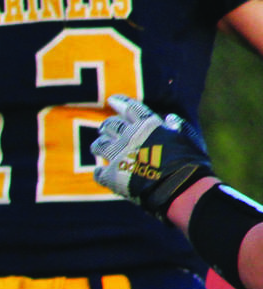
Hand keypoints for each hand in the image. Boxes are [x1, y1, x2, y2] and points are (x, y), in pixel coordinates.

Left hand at [93, 94, 216, 218]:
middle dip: (107, 126)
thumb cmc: (190, 164)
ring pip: (100, 145)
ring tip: (98, 147)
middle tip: (104, 128)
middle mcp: (130, 137)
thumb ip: (178, 128)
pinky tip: (99, 172)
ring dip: (99, 145)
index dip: (120, 102)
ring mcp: (119, 156)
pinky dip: (99, 172)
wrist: (181, 189)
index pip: (131, 108)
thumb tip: (169, 118)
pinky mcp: (112, 176)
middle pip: (111, 125)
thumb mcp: (189, 140)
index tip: (111, 99)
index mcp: (149, 126)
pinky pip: (99, 173)